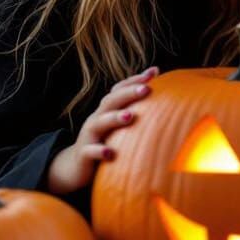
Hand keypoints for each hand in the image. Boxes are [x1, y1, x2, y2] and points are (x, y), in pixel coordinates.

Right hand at [46, 66, 157, 194]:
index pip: (119, 89)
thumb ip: (134, 112)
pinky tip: (110, 153)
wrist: (74, 167)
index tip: (154, 72)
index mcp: (106, 110)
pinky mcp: (83, 154)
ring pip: (99, 123)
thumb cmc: (104, 142)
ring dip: (114, 118)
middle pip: (111, 101)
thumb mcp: (117, 127)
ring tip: (130, 116)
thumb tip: (165, 101)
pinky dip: (99, 151)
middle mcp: (97, 118)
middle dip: (128, 93)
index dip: (135, 79)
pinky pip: (90, 151)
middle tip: (146, 89)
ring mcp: (89, 136)